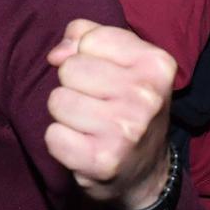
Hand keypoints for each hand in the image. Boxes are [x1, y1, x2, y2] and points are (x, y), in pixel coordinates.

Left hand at [44, 20, 176, 209]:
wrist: (146, 172)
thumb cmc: (128, 106)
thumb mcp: (123, 62)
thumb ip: (87, 37)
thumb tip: (56, 54)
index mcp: (156, 65)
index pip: (90, 39)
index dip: (87, 56)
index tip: (106, 77)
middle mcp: (146, 96)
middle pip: (70, 69)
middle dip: (74, 85)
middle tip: (97, 104)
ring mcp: (125, 130)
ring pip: (57, 100)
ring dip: (66, 114)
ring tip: (89, 125)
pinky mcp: (102, 161)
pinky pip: (53, 136)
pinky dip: (61, 142)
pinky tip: (83, 146)